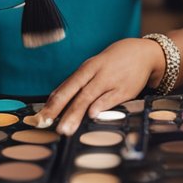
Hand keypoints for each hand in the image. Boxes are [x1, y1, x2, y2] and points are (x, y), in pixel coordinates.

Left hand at [34, 38, 165, 135]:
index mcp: (86, 69)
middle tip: (46, 125)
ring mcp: (110, 82)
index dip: (51, 103)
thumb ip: (78, 85)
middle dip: (59, 110)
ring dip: (75, 114)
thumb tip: (56, 101)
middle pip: (74, 93)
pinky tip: (92, 116)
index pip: (65, 88)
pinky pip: (111, 99)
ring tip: (65, 129)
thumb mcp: (94, 68)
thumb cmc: (113, 63)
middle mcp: (96, 74)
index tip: (39, 118)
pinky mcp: (125, 90)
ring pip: (89, 98)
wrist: (143, 53)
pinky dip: (101, 106)